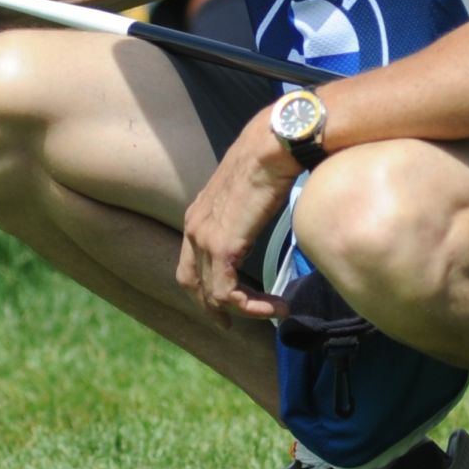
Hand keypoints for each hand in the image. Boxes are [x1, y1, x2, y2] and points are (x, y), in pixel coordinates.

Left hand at [177, 120, 295, 321]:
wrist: (273, 144)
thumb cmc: (271, 158)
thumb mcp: (250, 191)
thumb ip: (246, 211)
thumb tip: (262, 219)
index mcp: (198, 215)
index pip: (192, 264)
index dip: (206, 289)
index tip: (230, 305)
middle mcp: (194, 227)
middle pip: (193, 284)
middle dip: (213, 309)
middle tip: (234, 325)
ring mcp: (204, 237)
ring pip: (213, 294)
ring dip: (245, 310)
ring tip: (276, 311)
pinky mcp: (222, 246)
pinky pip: (228, 293)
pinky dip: (252, 307)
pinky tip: (277, 306)